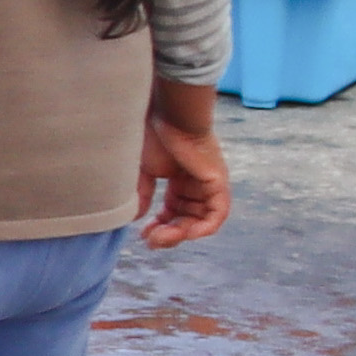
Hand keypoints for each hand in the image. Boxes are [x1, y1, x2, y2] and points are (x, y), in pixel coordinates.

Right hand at [137, 84, 231, 252]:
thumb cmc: (153, 135)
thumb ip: (142, 195)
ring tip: (161, 238)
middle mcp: (197, 184)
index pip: (174, 212)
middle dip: (168, 234)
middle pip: (187, 219)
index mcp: (180, 180)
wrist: (167, 115)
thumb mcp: (143, 171)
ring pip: (201, 221)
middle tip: (150, 241)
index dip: (159, 226)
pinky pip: (217, 214)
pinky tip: (184, 233)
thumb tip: (138, 218)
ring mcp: (209, 184)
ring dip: (181, 234)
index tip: (142, 234)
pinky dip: (203, 228)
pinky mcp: (218, 183)